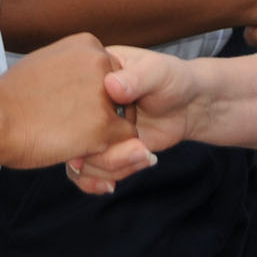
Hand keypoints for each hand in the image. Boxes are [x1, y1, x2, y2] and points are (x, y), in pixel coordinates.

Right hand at [0, 32, 143, 171]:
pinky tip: (74, 149)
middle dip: (105, 116)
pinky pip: (123, 144)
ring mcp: (104, 94)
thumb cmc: (10, 97)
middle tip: (73, 128)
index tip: (73, 110)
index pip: (110, 74)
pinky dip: (104, 152)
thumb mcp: (46, 63)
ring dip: (104, 136)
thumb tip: (79, 81)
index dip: (95, 98)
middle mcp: (101, 62)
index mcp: (88, 44)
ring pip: (125, 122)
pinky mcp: (104, 125)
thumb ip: (72, 68)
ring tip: (70, 139)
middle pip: (122, 96)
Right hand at [66, 45, 201, 195]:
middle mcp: (84, 105)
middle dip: (101, 152)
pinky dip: (99, 181)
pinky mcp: (103, 149)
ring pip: (80, 159)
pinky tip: (113, 184)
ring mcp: (92, 129)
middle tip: (139, 149)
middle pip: (71, 135)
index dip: (75, 122)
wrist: (188, 105)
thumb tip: (112, 86)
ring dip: (110, 167)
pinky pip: (89, 171)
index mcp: (89, 75)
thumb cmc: (172, 79)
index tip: (94, 140)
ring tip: (145, 155)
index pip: (68, 97)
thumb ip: (136, 79)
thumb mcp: (157, 72)